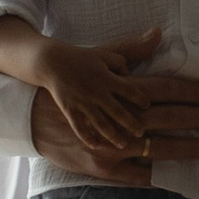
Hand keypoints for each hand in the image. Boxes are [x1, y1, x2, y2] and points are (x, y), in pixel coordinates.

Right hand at [27, 31, 198, 178]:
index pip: (163, 89)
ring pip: (157, 149)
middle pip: (165, 119)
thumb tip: (159, 34)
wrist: (30, 113)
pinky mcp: (100, 166)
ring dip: (185, 149)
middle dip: (197, 119)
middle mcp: (117, 118)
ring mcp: (109, 146)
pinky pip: (134, 175)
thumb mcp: (100, 61)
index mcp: (119, 91)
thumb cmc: (70, 83)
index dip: (191, 93)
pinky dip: (156, 175)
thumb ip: (132, 51)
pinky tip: (178, 174)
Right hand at [39, 36, 154, 156]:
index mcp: (107, 78)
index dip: (140, 99)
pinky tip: (96, 145)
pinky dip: (87, 137)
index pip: (130, 91)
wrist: (51, 63)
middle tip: (141, 132)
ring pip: (101, 124)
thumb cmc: (80, 57)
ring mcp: (83, 103)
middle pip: (118, 112)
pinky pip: (79, 127)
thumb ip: (120, 62)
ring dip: (113, 136)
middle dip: (131, 124)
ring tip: (123, 145)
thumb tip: (130, 74)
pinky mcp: (70, 110)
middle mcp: (97, 93)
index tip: (147, 106)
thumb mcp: (103, 53)